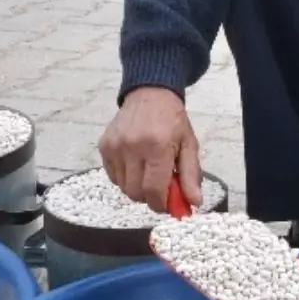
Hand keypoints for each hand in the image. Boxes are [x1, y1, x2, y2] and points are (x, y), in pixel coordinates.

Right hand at [99, 87, 201, 214]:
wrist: (149, 94)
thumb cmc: (172, 121)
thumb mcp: (189, 144)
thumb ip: (190, 175)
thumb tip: (194, 203)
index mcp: (158, 146)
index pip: (154, 190)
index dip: (161, 205)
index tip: (168, 205)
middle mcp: (133, 146)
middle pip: (136, 193)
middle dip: (149, 197)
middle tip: (160, 188)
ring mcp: (115, 146)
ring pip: (123, 187)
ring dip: (137, 187)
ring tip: (147, 172)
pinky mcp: (104, 145)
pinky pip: (113, 177)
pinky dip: (125, 178)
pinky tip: (135, 164)